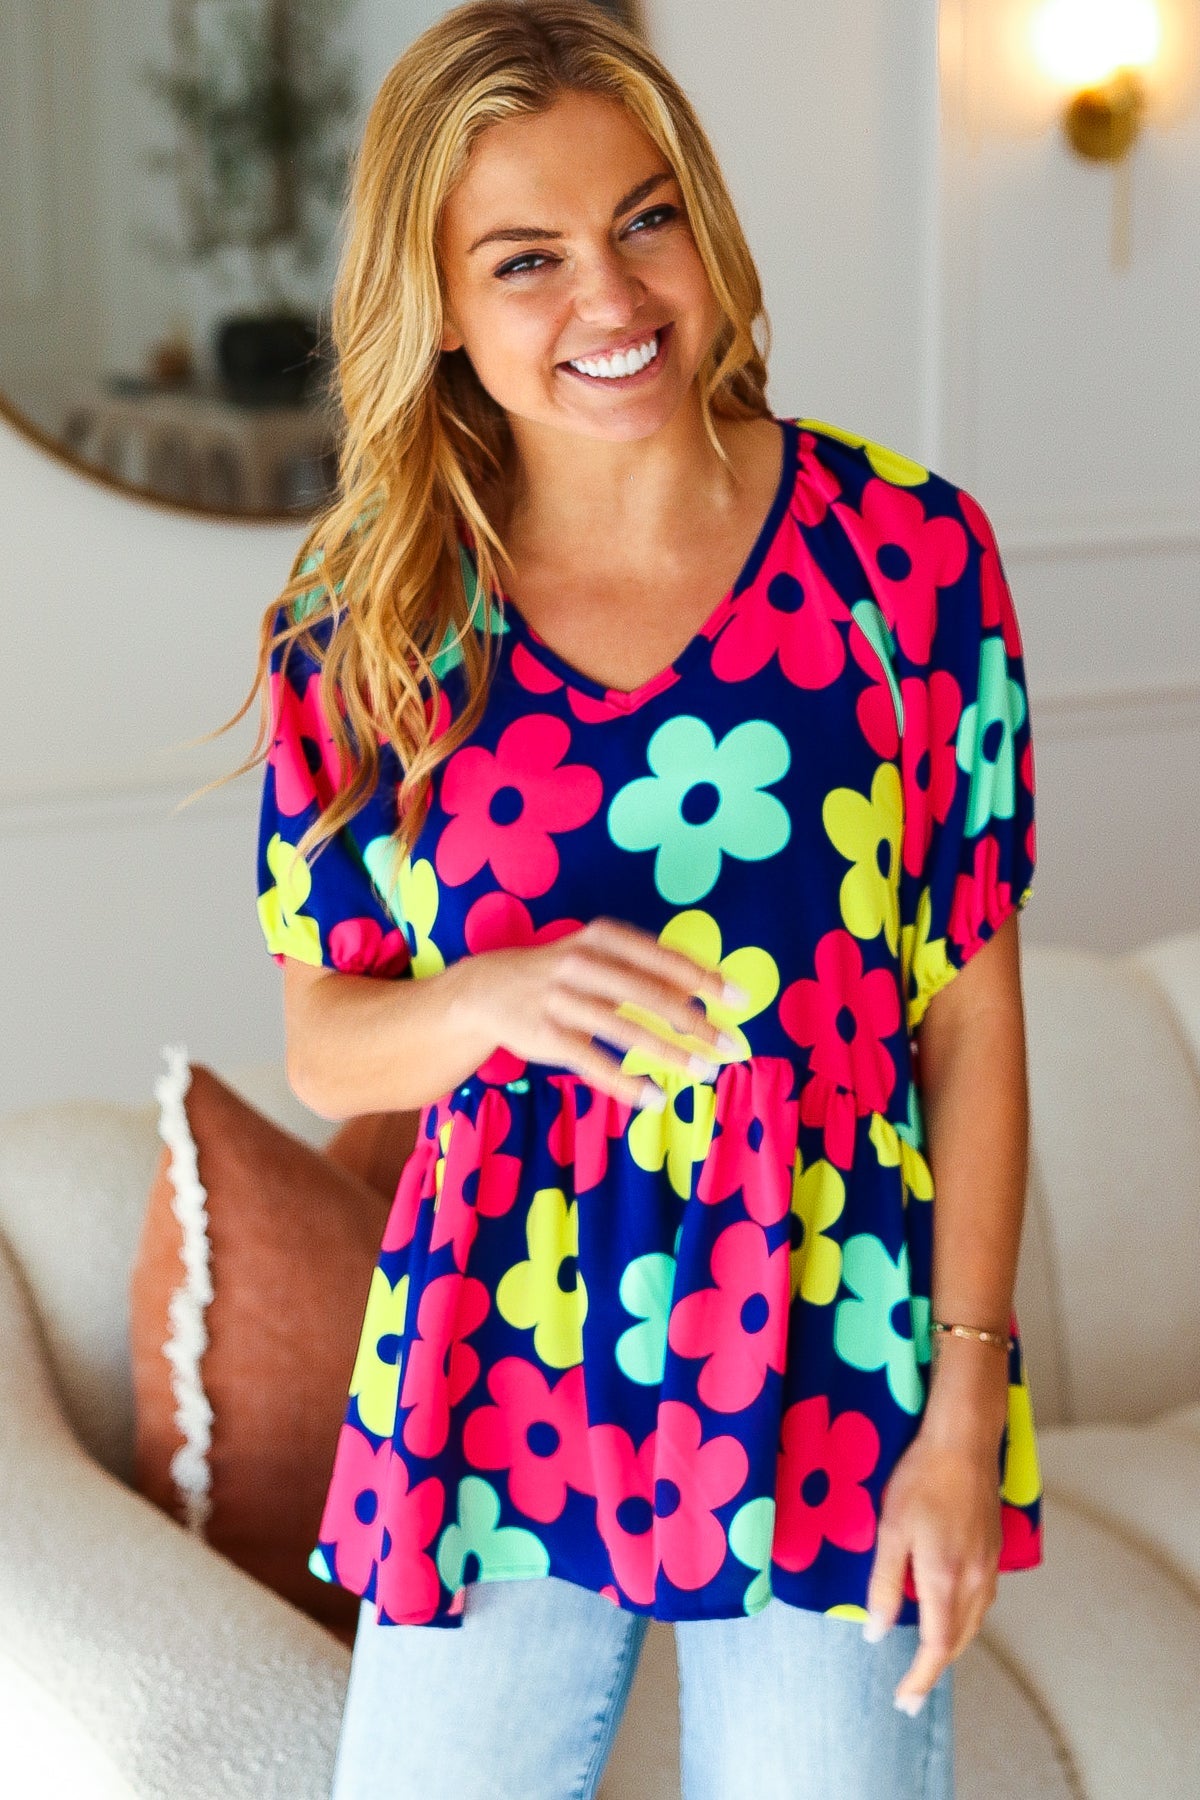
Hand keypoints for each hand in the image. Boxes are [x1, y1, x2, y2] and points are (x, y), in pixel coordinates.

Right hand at [459, 915, 744, 1106]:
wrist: (487, 990)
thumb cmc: (560, 971)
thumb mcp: (599, 955)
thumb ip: (646, 969)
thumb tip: (703, 990)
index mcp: (601, 937)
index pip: (664, 959)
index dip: (705, 979)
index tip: (740, 1000)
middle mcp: (581, 963)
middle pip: (650, 995)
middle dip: (695, 1023)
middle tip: (730, 1045)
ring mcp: (561, 1000)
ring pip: (626, 1030)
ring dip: (670, 1054)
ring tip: (703, 1071)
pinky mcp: (547, 1036)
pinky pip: (594, 1062)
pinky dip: (627, 1083)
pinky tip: (654, 1097)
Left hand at [862, 1428, 1002, 1712]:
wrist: (964, 1442)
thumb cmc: (921, 1480)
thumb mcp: (891, 1530)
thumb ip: (885, 1584)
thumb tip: (874, 1633)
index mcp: (945, 1580)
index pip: (936, 1646)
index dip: (920, 1678)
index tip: (904, 1702)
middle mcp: (974, 1581)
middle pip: (958, 1642)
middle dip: (933, 1669)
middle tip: (909, 1692)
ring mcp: (989, 1567)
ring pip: (973, 1623)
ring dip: (951, 1645)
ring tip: (926, 1657)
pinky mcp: (994, 1552)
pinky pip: (981, 1601)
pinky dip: (964, 1620)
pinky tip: (949, 1612)